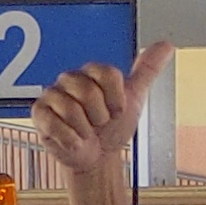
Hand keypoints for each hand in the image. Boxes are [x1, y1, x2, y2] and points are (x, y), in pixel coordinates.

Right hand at [28, 41, 169, 193]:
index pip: (107, 73)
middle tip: (99, 123)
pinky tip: (74, 141)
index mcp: (91, 72)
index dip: (116, 98)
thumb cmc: (113, 128)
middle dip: (100, 116)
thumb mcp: (134, 98)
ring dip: (85, 129)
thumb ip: (147, 70)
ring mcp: (52, 96)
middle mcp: (69, 80)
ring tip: (85, 131)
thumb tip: (165, 45)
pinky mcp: (39, 114)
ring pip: (71, 109)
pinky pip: (54, 123)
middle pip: (88, 91)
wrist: (98, 159)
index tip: (116, 110)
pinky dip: (70, 139)